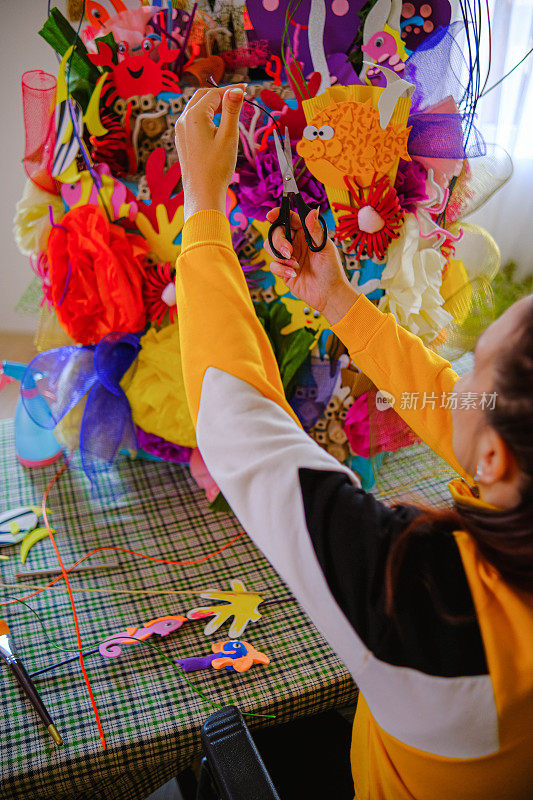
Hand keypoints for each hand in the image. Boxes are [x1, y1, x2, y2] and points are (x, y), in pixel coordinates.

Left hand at [175, 85, 244, 220]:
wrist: (202, 194)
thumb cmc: (216, 168)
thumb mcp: (229, 137)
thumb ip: (232, 111)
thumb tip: (237, 90)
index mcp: (195, 116)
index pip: (214, 94)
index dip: (231, 90)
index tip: (247, 90)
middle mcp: (183, 120)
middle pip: (203, 96)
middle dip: (220, 95)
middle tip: (239, 98)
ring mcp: (180, 131)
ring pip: (197, 108)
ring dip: (213, 105)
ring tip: (230, 110)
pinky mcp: (182, 141)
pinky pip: (193, 121)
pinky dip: (206, 117)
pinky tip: (217, 125)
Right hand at [265, 207, 358, 324]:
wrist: (329, 294)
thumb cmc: (331, 270)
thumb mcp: (325, 248)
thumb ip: (315, 230)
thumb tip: (311, 211)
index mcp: (305, 233)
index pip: (289, 218)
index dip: (278, 214)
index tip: (271, 215)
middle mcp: (295, 243)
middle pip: (276, 232)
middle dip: (279, 240)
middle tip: (289, 251)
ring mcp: (288, 257)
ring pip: (270, 247)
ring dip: (280, 255)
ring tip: (295, 264)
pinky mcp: (283, 271)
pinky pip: (273, 265)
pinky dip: (282, 269)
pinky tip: (294, 273)